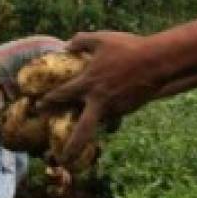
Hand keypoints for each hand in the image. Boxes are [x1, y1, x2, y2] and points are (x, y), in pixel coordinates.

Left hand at [35, 30, 164, 162]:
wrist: (157, 61)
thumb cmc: (128, 48)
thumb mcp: (102, 38)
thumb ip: (81, 40)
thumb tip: (67, 45)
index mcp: (89, 82)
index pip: (63, 94)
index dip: (49, 100)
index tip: (39, 107)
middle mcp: (100, 100)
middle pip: (83, 129)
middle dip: (73, 146)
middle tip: (63, 159)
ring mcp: (116, 107)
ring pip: (101, 120)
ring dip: (94, 123)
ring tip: (87, 127)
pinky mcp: (129, 109)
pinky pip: (116, 114)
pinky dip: (112, 113)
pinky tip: (113, 104)